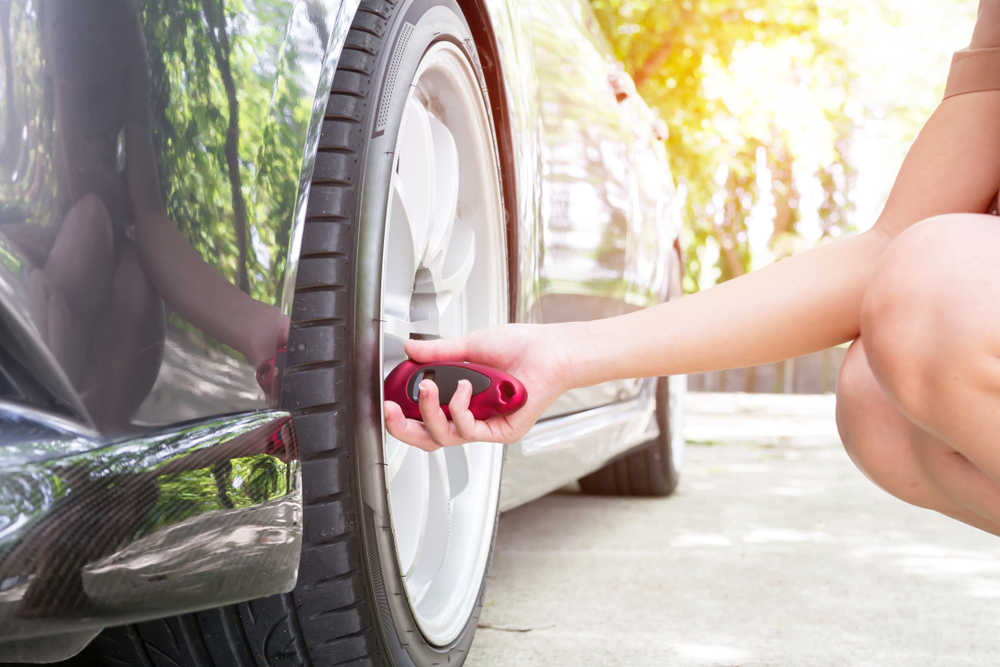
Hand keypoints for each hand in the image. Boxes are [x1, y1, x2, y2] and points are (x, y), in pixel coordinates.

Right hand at [384, 323, 577, 450]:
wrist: (551, 350)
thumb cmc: (521, 348)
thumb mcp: (470, 345)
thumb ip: (439, 352)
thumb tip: (411, 349)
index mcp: (460, 398)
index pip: (423, 417)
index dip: (401, 414)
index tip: (386, 400)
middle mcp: (471, 416)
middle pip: (428, 437)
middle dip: (402, 428)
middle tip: (390, 410)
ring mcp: (486, 426)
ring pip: (445, 436)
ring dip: (431, 412)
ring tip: (431, 387)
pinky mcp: (502, 432)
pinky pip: (470, 431)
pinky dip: (460, 409)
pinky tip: (464, 388)